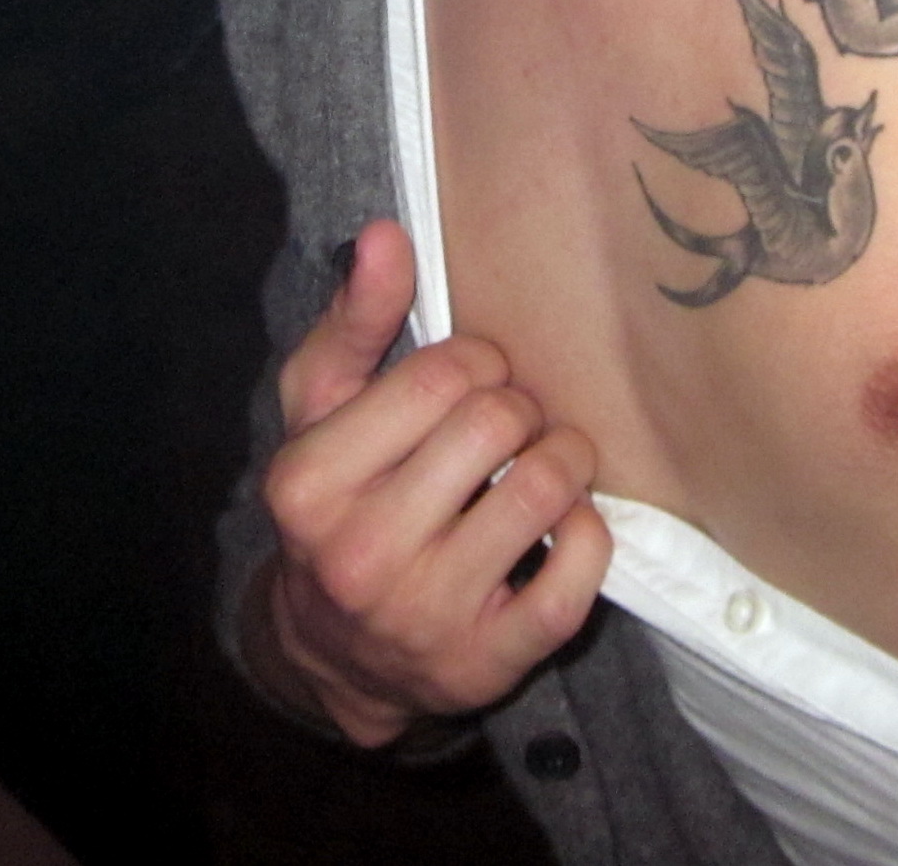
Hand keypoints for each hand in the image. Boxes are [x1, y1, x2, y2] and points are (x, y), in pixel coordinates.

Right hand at [255, 219, 611, 745]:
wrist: (337, 653)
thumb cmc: (338, 501)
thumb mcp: (321, 408)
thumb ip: (353, 319)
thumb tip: (384, 234)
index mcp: (309, 482)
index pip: (441, 376)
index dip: (479, 361)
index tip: (475, 378)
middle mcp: (358, 556)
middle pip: (496, 424)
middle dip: (521, 408)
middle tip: (511, 425)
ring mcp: (424, 617)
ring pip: (544, 489)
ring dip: (564, 460)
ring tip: (542, 464)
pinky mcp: (487, 664)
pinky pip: (576, 577)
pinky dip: (589, 536)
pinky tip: (563, 526)